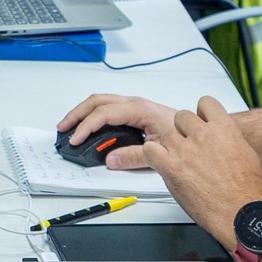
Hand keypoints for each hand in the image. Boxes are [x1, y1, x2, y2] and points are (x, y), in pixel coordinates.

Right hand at [58, 94, 182, 170]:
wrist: (199, 133)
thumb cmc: (184, 138)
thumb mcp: (160, 151)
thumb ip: (135, 156)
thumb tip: (111, 159)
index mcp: (140, 110)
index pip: (105, 114)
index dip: (87, 126)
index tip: (76, 139)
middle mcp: (135, 104)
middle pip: (97, 101)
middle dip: (77, 113)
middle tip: (63, 128)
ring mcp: (134, 107)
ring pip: (101, 102)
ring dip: (83, 113)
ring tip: (70, 126)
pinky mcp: (134, 112)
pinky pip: (108, 108)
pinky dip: (93, 115)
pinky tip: (88, 126)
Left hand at [140, 98, 261, 248]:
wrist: (240, 212)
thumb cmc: (246, 189)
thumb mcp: (245, 152)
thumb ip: (228, 138)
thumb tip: (220, 136)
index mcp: (224, 128)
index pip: (205, 103)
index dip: (200, 113)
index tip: (199, 121)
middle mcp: (203, 135)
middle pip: (181, 117)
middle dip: (183, 130)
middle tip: (187, 145)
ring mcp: (185, 150)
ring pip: (166, 134)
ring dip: (169, 145)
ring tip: (178, 160)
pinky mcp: (171, 167)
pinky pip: (150, 150)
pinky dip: (153, 156)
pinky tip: (162, 163)